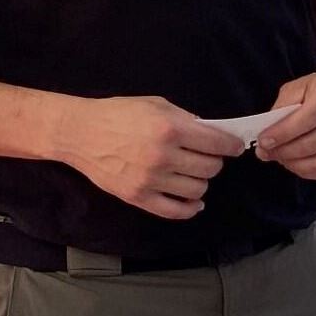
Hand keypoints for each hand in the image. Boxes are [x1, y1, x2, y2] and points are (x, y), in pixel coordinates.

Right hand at [62, 95, 244, 220]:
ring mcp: (150, 180)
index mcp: (170, 129)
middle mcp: (163, 156)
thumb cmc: (119, 114)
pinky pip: (174, 211)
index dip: (232, 146)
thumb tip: (212, 133)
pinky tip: (195, 202)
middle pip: (210, 168)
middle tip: (209, 157)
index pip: (217, 144)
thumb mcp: (158, 105)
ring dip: (201, 181)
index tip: (235, 147)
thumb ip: (187, 119)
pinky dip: (190, 208)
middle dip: (215, 162)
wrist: (80, 133)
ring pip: (197, 189)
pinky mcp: (137, 197)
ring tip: (194, 173)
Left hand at [256, 64, 315, 179]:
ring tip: (282, 157)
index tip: (263, 141)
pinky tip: (298, 161)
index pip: (305, 121)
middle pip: (310, 145)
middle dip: (282, 152)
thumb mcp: (299, 86)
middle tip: (266, 151)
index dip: (281, 135)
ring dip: (294, 164)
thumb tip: (268, 133)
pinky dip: (308, 171)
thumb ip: (282, 107)